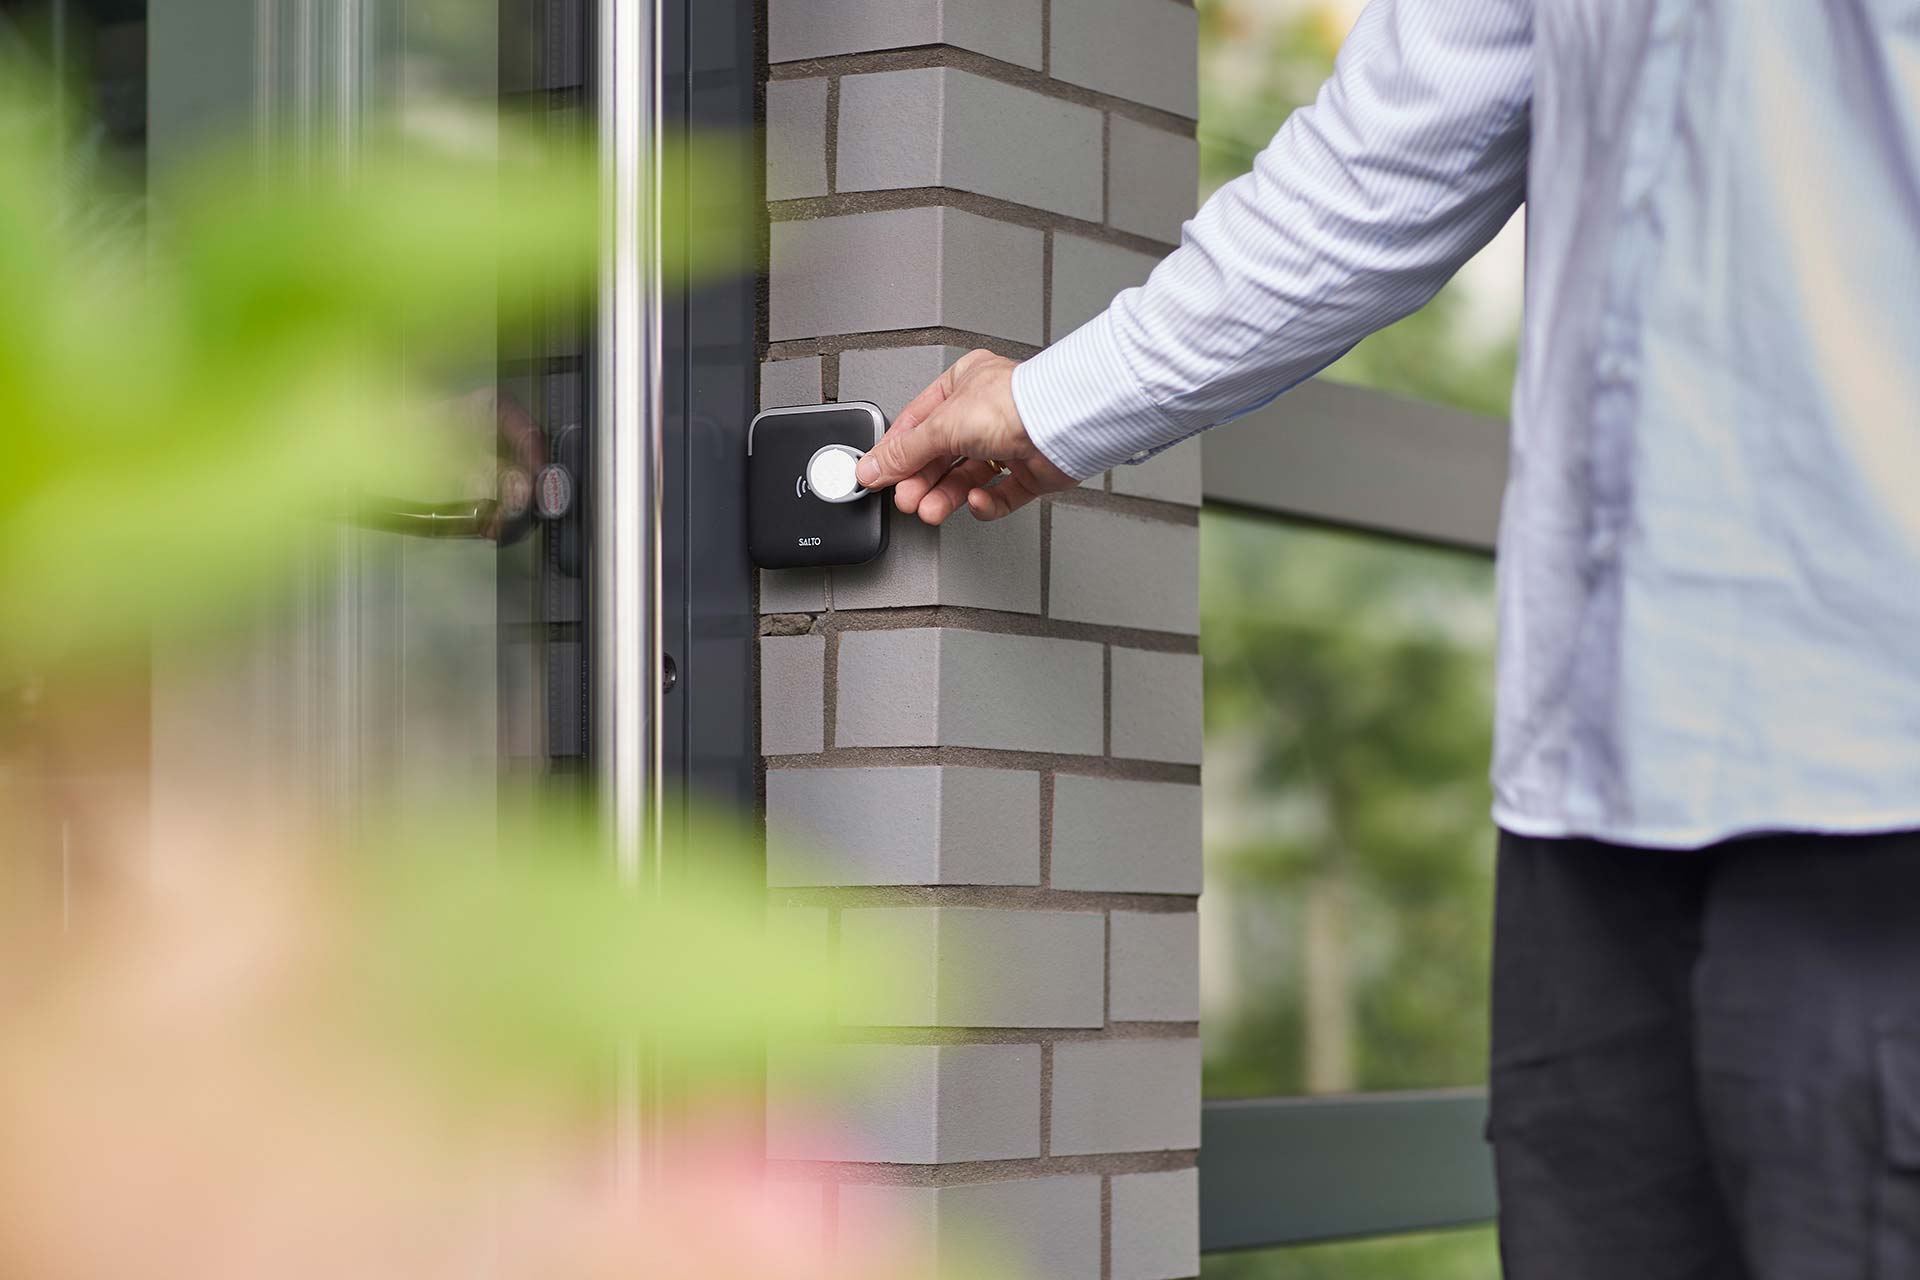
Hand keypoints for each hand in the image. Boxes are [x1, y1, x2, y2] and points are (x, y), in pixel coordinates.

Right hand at [854, 349, 1076, 524]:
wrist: (1063, 425)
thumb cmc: (1014, 404)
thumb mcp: (941, 425)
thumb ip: (904, 452)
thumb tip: (872, 467)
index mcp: (963, 385)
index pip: (918, 422)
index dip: (897, 452)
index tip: (878, 476)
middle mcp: (986, 412)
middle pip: (941, 454)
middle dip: (921, 480)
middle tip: (906, 499)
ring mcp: (1009, 443)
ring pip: (967, 477)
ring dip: (945, 495)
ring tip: (930, 510)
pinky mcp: (1029, 473)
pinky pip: (999, 495)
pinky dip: (984, 502)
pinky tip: (975, 500)